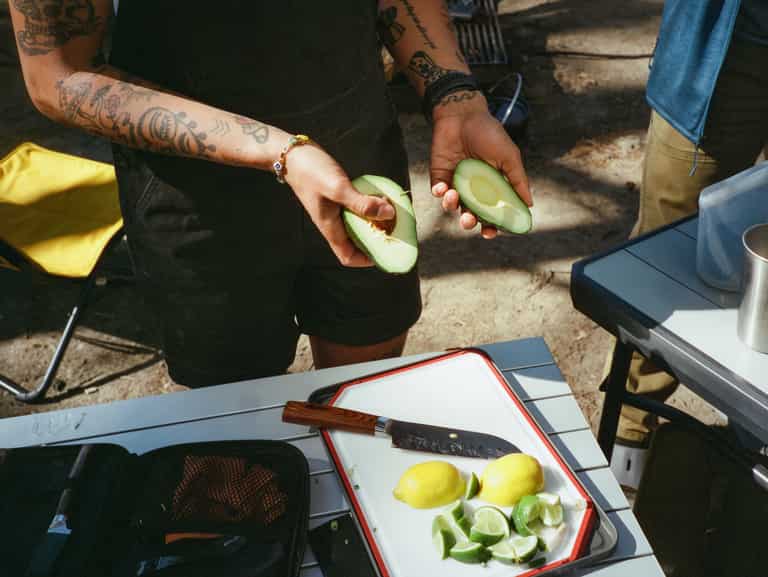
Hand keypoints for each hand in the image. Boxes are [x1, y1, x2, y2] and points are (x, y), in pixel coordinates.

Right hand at [283, 142, 394, 266]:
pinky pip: (357, 210)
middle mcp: (333, 224)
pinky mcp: (337, 199)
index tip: (385, 251)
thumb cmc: (311, 172)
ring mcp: (335, 212)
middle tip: (395, 228)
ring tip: (391, 211)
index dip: (366, 260)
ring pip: (359, 225)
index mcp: (330, 228)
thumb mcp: (338, 188)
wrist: (293, 155)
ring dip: (375, 221)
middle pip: (357, 242)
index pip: (348, 257)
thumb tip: (388, 214)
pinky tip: (379, 197)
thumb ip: (362, 203)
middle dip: (377, 238)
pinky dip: (369, 207)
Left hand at [429, 91, 531, 238]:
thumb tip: (529, 205)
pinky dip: (440, 194)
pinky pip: (437, 192)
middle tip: (469, 220)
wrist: (463, 115)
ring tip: (454, 196)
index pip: (492, 212)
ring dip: (453, 207)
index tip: (491, 232)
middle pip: (471, 214)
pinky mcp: (440, 175)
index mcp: (492, 187)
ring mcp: (456, 183)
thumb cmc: (489, 133)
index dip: (492, 225)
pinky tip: (444, 189)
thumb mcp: (509, 157)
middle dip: (469, 222)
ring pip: (453, 206)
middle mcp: (474, 189)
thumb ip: (518, 180)